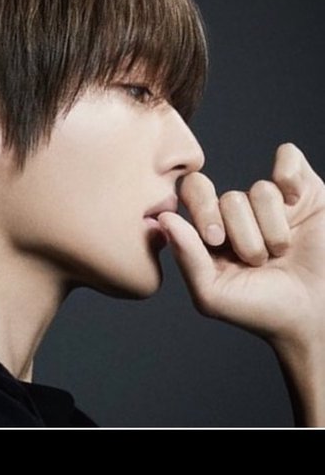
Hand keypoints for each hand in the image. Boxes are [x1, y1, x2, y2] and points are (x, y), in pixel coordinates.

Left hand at [157, 143, 324, 423]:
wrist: (315, 316)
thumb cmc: (263, 310)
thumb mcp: (213, 294)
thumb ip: (186, 257)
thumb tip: (164, 218)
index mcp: (212, 231)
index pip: (193, 194)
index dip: (203, 210)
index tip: (217, 240)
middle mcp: (241, 213)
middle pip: (228, 198)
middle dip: (242, 231)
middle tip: (255, 258)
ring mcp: (274, 201)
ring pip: (261, 190)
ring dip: (273, 230)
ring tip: (281, 254)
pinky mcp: (305, 191)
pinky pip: (288, 158)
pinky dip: (290, 176)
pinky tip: (295, 203)